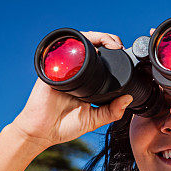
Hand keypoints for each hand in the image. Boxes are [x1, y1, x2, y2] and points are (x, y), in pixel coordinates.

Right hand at [10, 31, 134, 149]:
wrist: (42, 132)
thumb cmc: (64, 126)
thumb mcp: (94, 119)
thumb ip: (111, 111)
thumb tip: (128, 99)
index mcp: (85, 81)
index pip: (99, 59)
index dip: (111, 50)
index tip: (123, 51)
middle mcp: (74, 71)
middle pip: (90, 45)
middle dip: (106, 39)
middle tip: (118, 45)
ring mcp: (62, 69)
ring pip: (78, 43)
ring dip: (94, 37)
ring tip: (108, 43)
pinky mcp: (51, 70)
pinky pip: (61, 51)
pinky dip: (74, 44)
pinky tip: (88, 48)